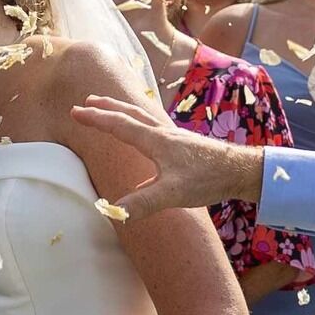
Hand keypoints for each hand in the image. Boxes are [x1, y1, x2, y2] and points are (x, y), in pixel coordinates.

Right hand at [65, 93, 263, 214]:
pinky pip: (155, 124)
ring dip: (124, 111)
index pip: (119, 125)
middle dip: (107, 108)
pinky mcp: (184, 144)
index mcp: (156, 141)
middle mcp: (163, 133)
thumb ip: (142, 202)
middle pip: (130, 114)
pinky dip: (141, 120)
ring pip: (144, 117)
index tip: (75, 111)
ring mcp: (175, 137)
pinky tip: (145, 134)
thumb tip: (113, 212)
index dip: (96, 119)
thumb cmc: (207, 179)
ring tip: (111, 108)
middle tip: (87, 101)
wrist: (240, 170)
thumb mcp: (172, 194)